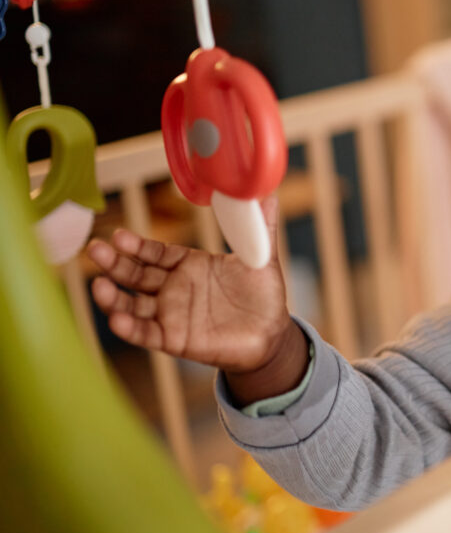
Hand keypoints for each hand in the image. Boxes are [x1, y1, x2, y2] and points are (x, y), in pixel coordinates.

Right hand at [88, 197, 307, 402]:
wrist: (272, 333)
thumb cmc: (263, 294)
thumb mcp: (261, 258)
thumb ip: (260, 227)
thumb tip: (267, 192)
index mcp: (189, 264)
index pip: (155, 252)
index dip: (137, 245)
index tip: (118, 236)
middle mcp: (174, 288)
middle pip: (136, 275)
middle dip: (114, 263)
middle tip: (95, 249)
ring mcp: (171, 314)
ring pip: (133, 305)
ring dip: (113, 297)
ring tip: (99, 287)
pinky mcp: (175, 339)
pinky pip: (147, 334)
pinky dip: (131, 328)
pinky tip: (117, 321)